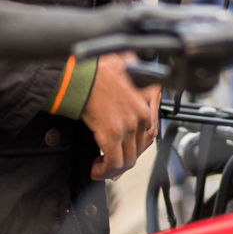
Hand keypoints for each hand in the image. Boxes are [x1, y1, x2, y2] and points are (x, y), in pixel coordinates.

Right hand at [82, 58, 159, 179]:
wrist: (80, 72)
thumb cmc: (97, 67)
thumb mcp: (125, 62)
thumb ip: (134, 68)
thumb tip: (132, 68)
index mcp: (147, 98)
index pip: (152, 130)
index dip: (139, 145)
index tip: (129, 150)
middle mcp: (141, 113)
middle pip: (140, 147)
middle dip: (126, 158)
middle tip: (113, 162)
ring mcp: (128, 125)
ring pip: (128, 159)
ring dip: (115, 169)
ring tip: (102, 167)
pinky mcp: (112, 134)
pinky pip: (114, 163)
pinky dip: (105, 171)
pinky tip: (96, 169)